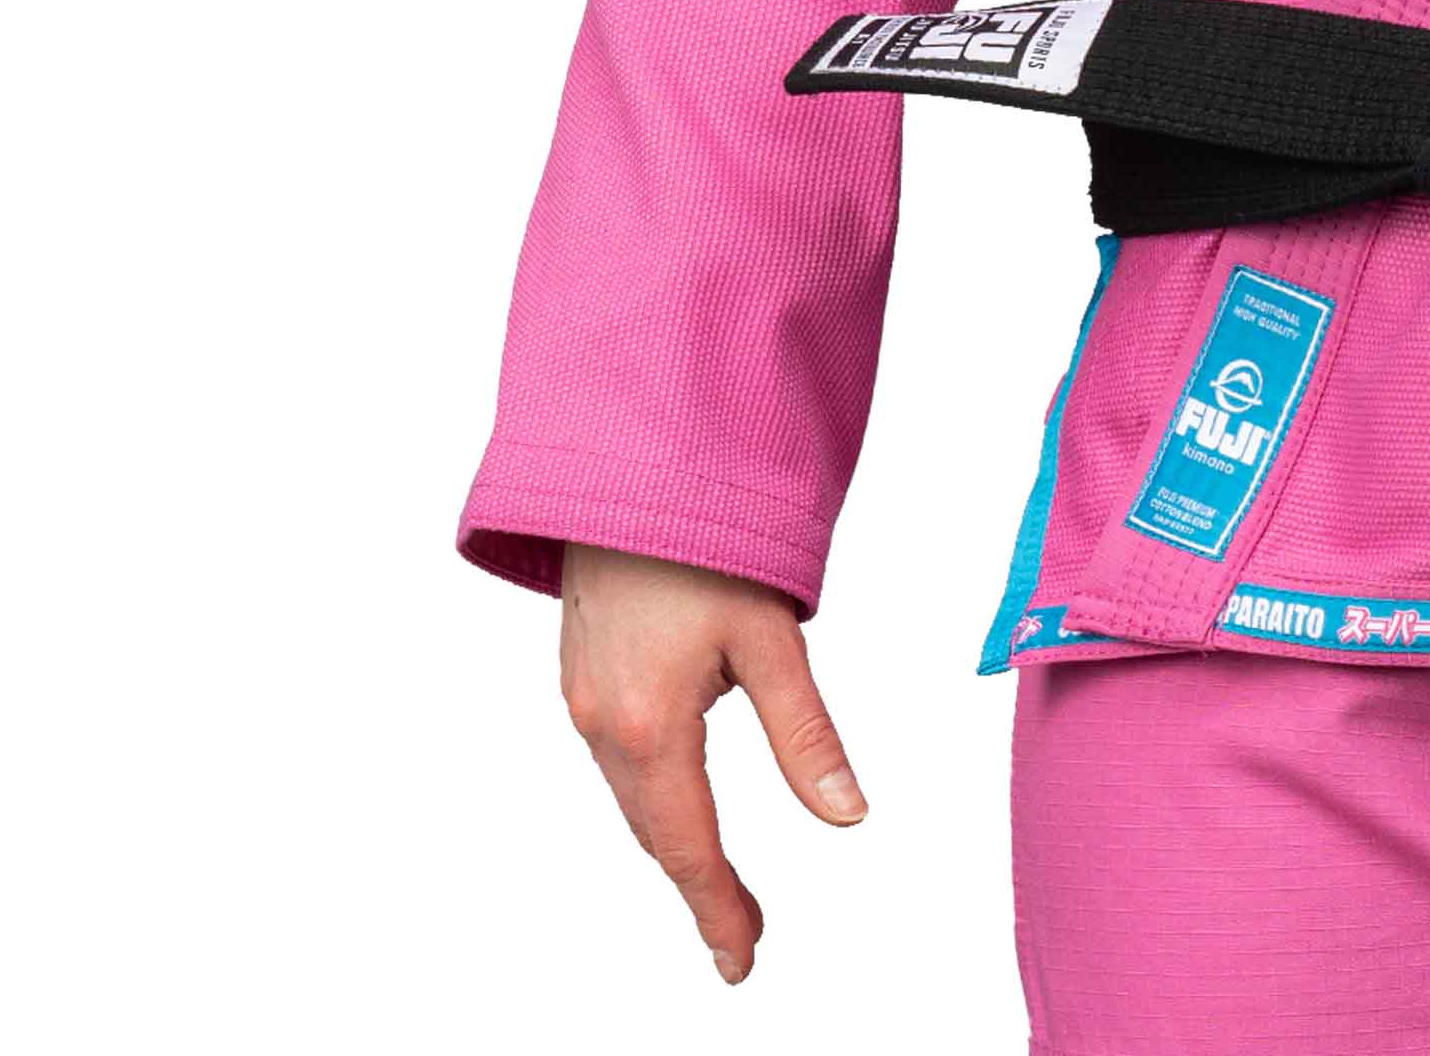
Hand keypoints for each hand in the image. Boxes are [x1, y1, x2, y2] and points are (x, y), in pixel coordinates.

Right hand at [556, 543, 865, 984]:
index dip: (720, 909)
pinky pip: (617, 760)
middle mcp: (603, 723)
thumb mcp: (772, 637)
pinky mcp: (582, 673)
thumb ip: (806, 733)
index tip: (743, 961)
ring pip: (632, 799)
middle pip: (655, 833)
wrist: (624, 468)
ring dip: (673, 845)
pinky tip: (676, 802)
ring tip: (718, 887)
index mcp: (650, 725)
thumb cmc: (702, 539)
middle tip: (742, 937)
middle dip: (700, 888)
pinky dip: (650, 798)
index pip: (689, 847)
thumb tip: (847, 814)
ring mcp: (583, 699)